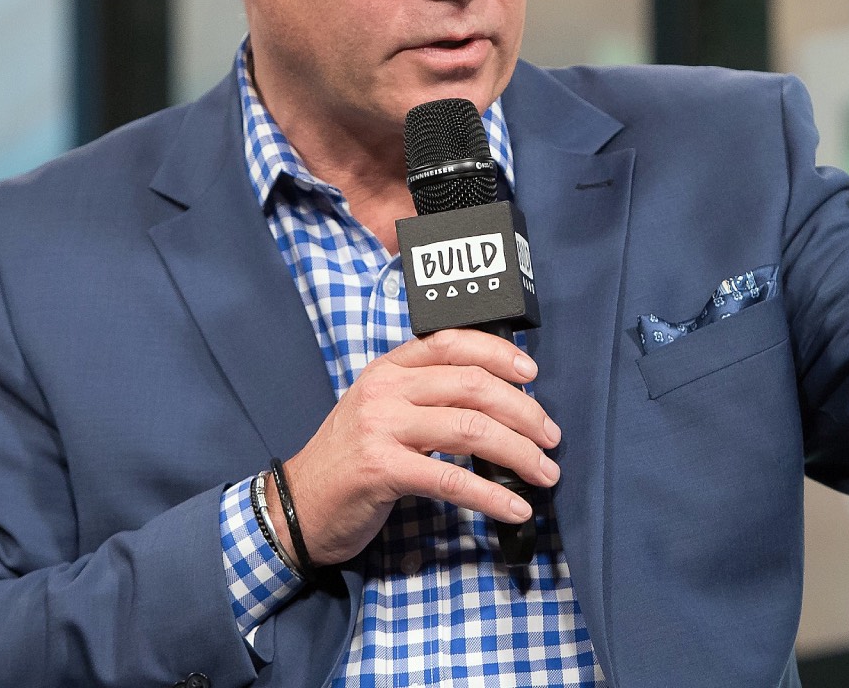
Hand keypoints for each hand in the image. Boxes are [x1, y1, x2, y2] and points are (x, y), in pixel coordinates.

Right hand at [267, 328, 561, 568]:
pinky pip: (451, 480)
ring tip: (544, 472)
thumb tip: (499, 400)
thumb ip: (427, 397)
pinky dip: (491, 495)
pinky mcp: (381, 470)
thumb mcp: (382, 413)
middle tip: (551, 437)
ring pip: (470, 429)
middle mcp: (385, 390)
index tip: (533, 373)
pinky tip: (515, 507)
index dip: (499, 353)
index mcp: (389, 369)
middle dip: (524, 412)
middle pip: (473, 386)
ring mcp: (381, 428)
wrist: (296, 505)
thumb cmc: (350, 461)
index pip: (452, 342)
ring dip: (519, 453)